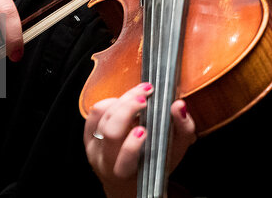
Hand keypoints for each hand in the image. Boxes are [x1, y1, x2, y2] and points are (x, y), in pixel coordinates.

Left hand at [84, 82, 196, 197]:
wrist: (129, 176)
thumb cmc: (155, 160)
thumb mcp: (176, 149)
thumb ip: (183, 128)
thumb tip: (179, 105)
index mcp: (128, 172)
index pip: (125, 161)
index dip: (132, 145)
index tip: (144, 130)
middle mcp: (106, 162)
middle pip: (111, 132)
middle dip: (128, 110)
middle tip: (145, 97)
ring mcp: (94, 148)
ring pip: (103, 118)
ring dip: (123, 101)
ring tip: (141, 94)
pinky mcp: (88, 135)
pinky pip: (94, 113)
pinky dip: (109, 102)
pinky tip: (124, 101)